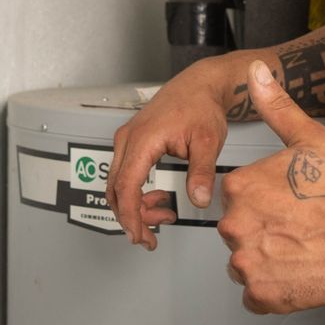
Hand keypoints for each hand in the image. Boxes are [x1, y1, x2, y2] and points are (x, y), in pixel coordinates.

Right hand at [107, 64, 231, 248]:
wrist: (199, 86)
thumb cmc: (201, 106)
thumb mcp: (208, 141)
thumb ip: (201, 172)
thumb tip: (198, 200)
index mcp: (143, 140)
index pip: (126, 186)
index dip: (130, 215)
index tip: (139, 234)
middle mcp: (128, 140)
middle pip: (116, 189)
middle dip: (131, 217)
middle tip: (149, 237)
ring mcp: (127, 141)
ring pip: (118, 184)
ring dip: (136, 206)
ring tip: (163, 215)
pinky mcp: (132, 143)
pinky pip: (125, 174)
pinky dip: (138, 193)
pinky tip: (159, 200)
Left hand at [219, 62, 324, 313]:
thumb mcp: (310, 138)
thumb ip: (276, 107)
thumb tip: (256, 75)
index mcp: (241, 187)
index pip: (239, 200)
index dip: (267, 203)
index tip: (291, 205)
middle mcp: (236, 224)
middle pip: (239, 232)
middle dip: (264, 233)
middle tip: (300, 229)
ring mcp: (247, 261)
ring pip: (245, 264)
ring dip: (268, 262)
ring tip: (302, 250)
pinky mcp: (261, 293)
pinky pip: (256, 295)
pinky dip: (274, 289)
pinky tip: (298, 272)